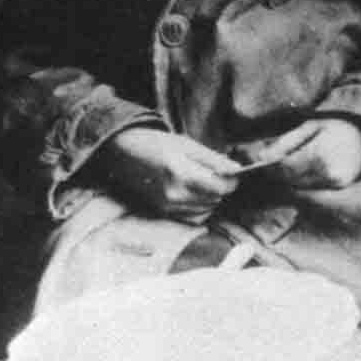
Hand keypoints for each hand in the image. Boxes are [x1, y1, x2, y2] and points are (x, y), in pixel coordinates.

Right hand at [93, 126, 241, 222]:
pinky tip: (193, 192)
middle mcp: (173, 194)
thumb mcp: (188, 145)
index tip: (233, 173)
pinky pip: (192, 216)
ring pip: (205, 209)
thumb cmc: (157, 144)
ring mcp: (166, 205)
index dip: (232, 181)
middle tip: (216, 174)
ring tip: (202, 181)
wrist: (123, 153)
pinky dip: (199, 206)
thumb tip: (238, 170)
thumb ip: (215, 160)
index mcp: (181, 173)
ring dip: (210, 197)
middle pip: (215, 199)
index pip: (221, 188)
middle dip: (221, 188)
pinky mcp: (161, 212)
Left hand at [258, 118, 360, 190]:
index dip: (268, 166)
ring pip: (298, 185)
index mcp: (318, 155)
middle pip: (289, 179)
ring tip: (288, 163)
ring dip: (288, 177)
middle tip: (269, 163)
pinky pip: (311, 187)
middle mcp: (326, 173)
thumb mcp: (311, 126)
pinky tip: (304, 169)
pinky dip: (302, 180)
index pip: (283, 167)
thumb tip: (261, 156)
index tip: (258, 162)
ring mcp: (333, 182)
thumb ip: (285, 142)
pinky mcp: (338, 186)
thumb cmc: (340, 126)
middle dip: (276, 172)